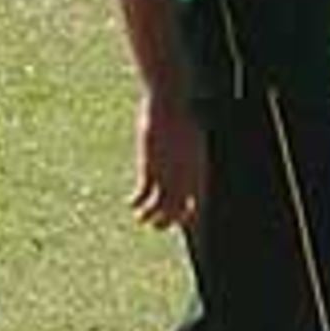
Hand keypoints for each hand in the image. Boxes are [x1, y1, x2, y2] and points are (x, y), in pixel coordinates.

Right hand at [130, 93, 207, 229]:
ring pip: (159, 209)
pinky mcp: (150, 168)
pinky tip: (130, 204)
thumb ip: (191, 156)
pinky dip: (136, 203)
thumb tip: (190, 163)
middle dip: (167, 221)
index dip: (189, 215)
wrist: (169, 105)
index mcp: (198, 171)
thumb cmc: (181, 116)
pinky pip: (143, 195)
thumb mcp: (192, 138)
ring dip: (149, 217)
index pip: (198, 203)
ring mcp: (168, 174)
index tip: (181, 221)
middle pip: (178, 211)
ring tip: (140, 219)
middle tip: (157, 224)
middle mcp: (186, 178)